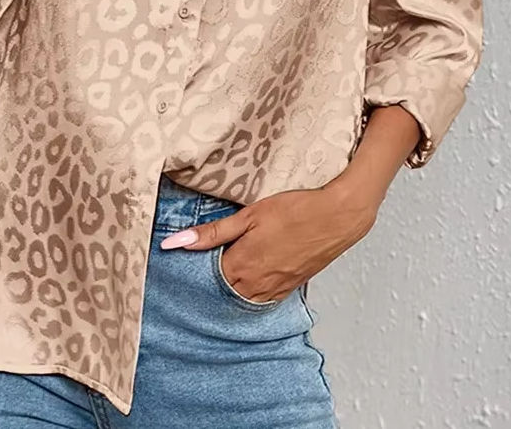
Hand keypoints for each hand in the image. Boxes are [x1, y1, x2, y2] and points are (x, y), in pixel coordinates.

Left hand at [160, 179, 378, 302]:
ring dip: (230, 285)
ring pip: (240, 297)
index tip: (184, 255)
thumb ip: (211, 233)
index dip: (193, 265)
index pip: (203, 276)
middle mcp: (254, 285)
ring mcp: (273, 290)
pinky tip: (249, 274)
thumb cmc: (295, 210)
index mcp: (239, 266)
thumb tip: (173, 243)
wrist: (337, 217)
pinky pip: (261, 299)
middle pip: (220, 290)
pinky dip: (250, 290)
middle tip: (201, 259)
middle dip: (208, 278)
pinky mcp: (289, 289)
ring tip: (226, 264)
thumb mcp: (248, 215)